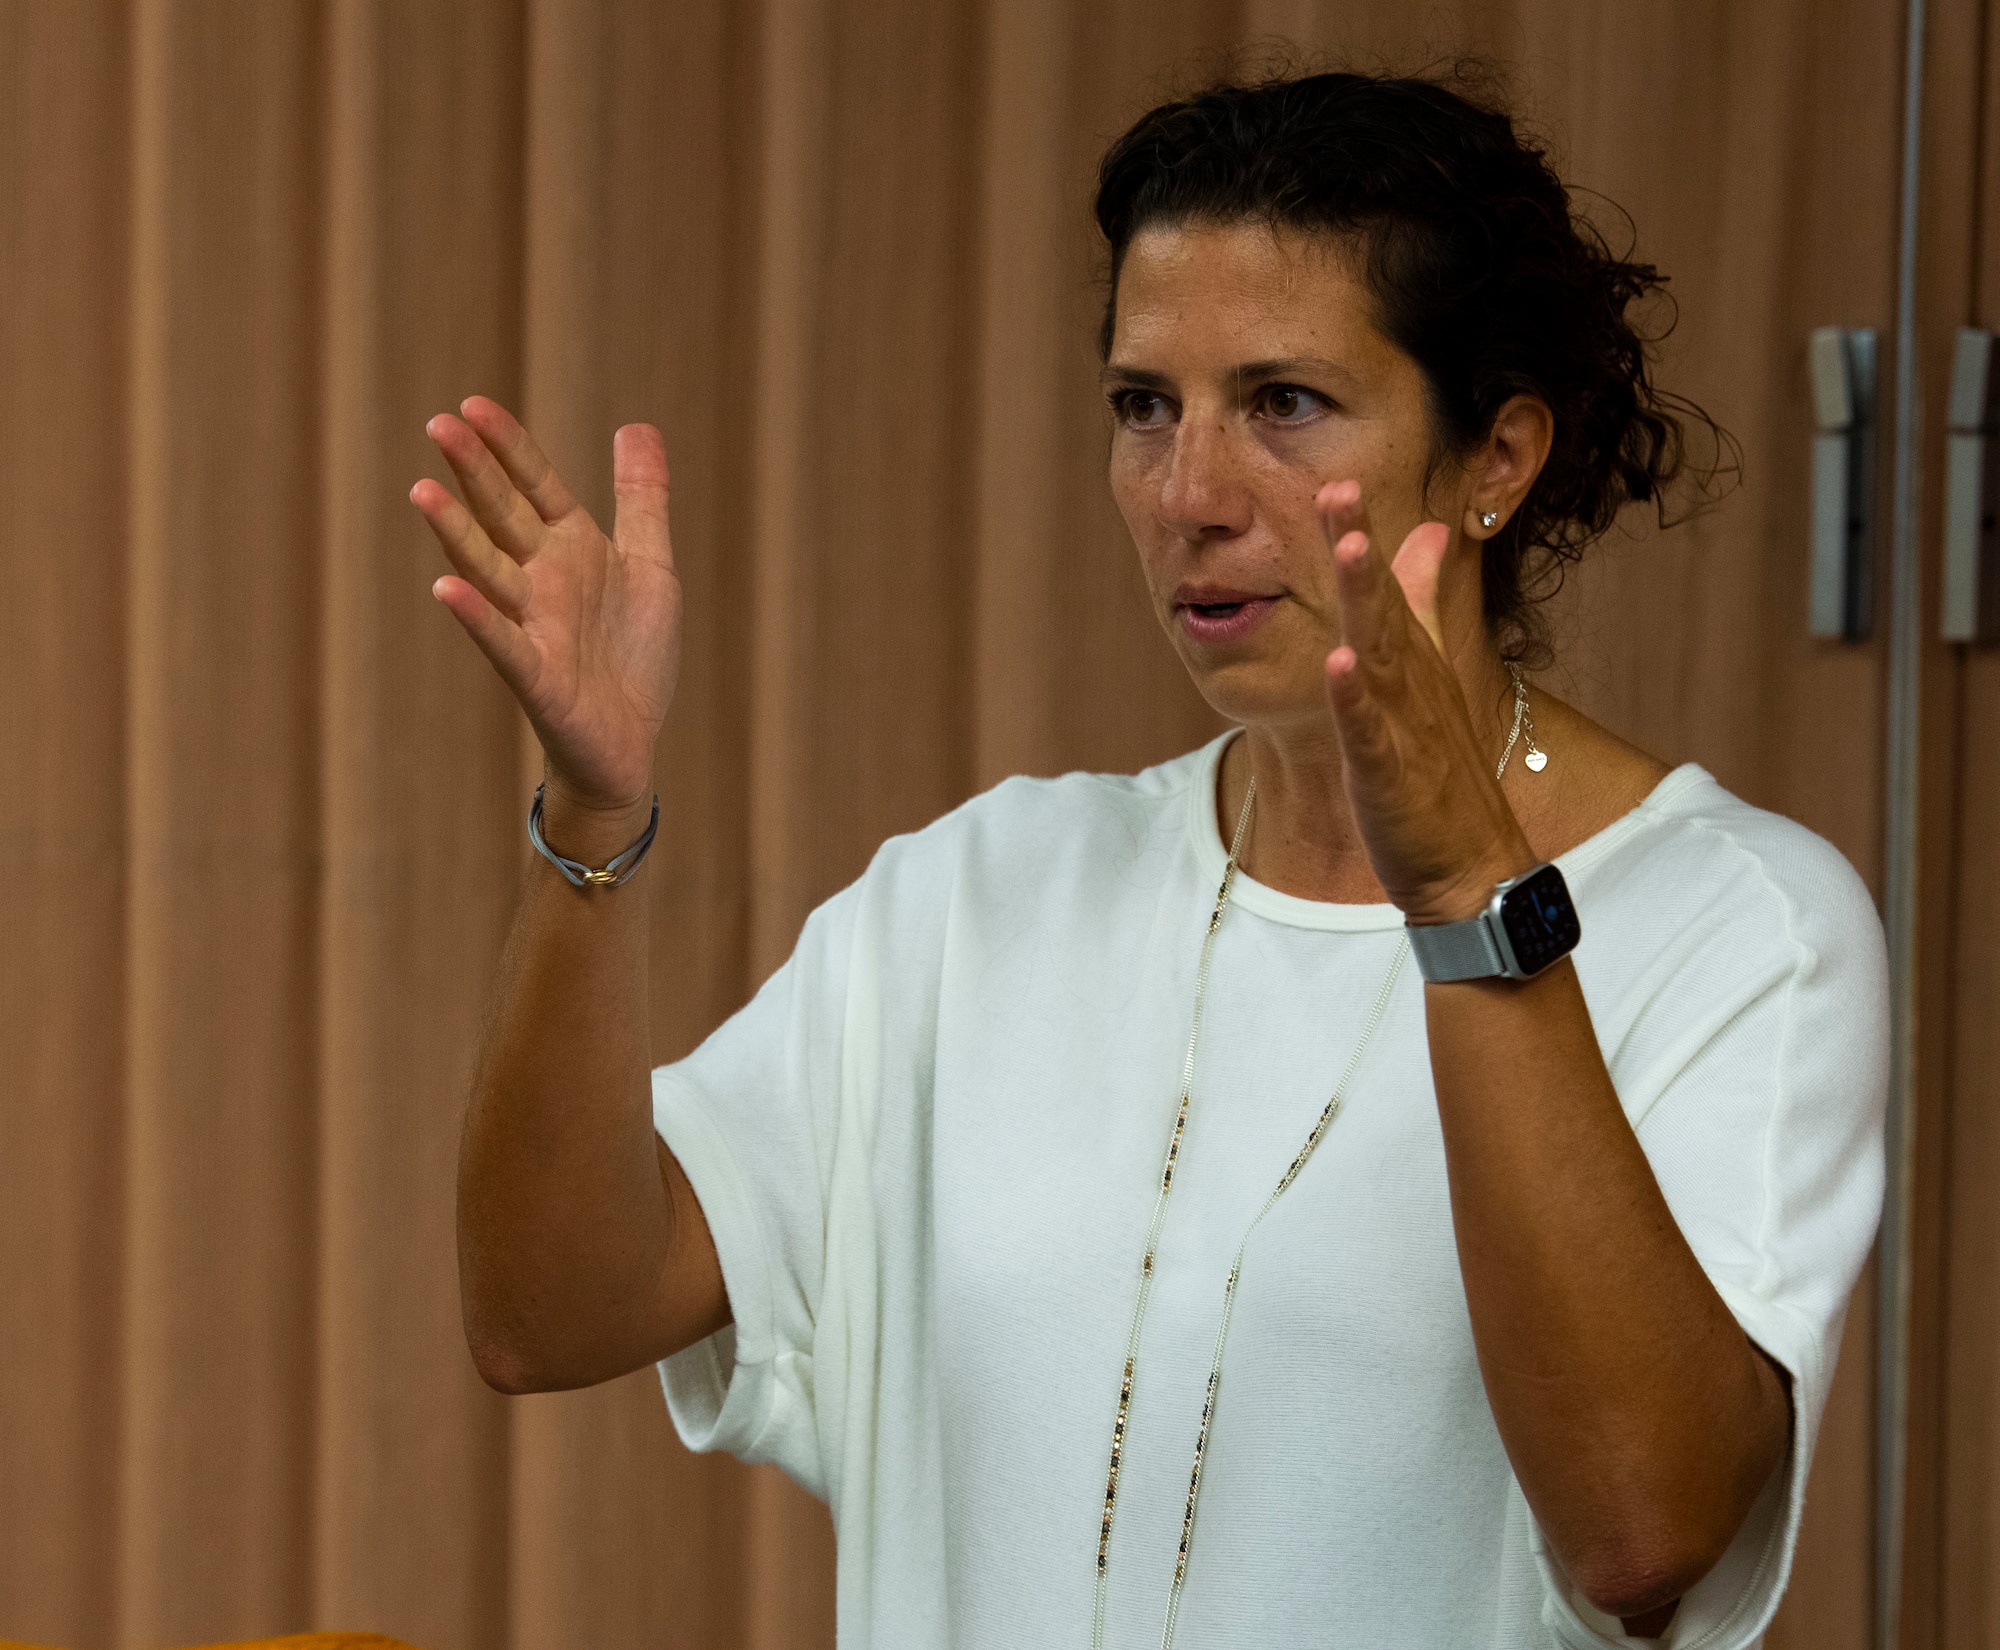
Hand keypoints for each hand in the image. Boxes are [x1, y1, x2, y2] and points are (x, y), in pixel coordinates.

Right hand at [412, 398, 680, 810]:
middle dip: (474, 473)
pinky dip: (477, 618)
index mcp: (572, 549)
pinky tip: (446, 591)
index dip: (508, 447)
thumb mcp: (651, 566)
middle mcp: (545, 580)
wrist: (632, 742)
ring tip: (422, 492)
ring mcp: (536, 626)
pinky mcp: (538, 677)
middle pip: (503, 517)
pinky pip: (503, 643)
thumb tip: (636, 426)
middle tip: (438, 424)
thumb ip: (643, 499)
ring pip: (489, 571)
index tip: (472, 405)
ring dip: (456, 534)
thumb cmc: (633, 655)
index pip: (534, 486)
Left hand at [1317, 480, 1534, 923]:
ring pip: (1380, 656)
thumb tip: (1426, 534)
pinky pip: (1370, 733)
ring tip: (1347, 549)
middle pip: (1383, 607)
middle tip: (1339, 489)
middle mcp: (1410, 686)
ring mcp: (1403, 729)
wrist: (1469, 866)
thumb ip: (1421, 606)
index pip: (1385, 588)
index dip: (1359, 535)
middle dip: (1360, 549)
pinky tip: (1337, 664)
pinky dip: (1354, 700)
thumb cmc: (1440, 773)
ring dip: (1365, 603)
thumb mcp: (1427, 678)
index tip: (1337, 480)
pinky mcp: (1391, 777)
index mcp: (1412, 664)